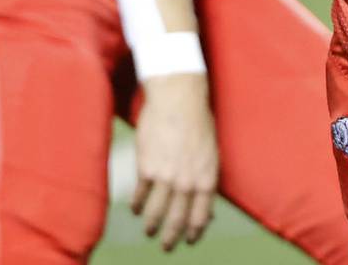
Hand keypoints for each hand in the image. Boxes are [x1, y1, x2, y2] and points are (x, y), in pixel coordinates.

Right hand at [132, 73, 218, 250]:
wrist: (179, 99)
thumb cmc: (199, 122)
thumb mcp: (211, 152)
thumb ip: (207, 179)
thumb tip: (207, 208)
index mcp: (207, 177)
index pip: (201, 215)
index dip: (194, 232)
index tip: (189, 241)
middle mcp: (187, 181)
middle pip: (177, 219)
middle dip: (171, 237)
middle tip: (166, 247)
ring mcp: (166, 176)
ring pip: (155, 212)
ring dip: (151, 225)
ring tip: (149, 232)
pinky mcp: (146, 167)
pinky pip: (140, 195)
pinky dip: (137, 205)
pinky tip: (135, 209)